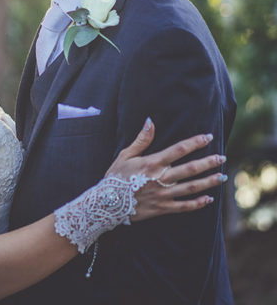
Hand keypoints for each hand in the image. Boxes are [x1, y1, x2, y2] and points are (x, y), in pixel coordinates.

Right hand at [105, 118, 226, 221]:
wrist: (107, 203)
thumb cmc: (115, 177)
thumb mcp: (125, 155)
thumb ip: (141, 139)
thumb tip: (151, 121)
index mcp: (152, 163)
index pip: (178, 149)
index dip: (195, 142)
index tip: (208, 137)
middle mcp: (160, 179)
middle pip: (190, 169)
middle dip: (208, 163)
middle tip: (222, 158)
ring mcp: (162, 195)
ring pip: (191, 188)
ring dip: (208, 182)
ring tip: (223, 177)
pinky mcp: (162, 209)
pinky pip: (184, 206)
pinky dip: (197, 203)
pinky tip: (209, 199)